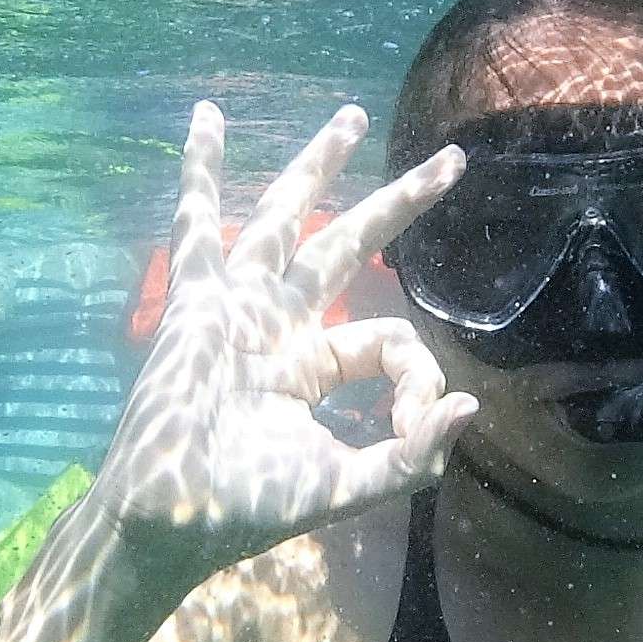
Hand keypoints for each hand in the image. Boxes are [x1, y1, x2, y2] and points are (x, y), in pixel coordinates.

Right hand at [92, 102, 477, 575]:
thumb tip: (470, 404)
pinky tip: (208, 118)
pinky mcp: (198, 302)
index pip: (388, 339)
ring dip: (320, 164)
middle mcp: (279, 325)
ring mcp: (239, 307)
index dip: (418, 377)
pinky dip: (202, 170)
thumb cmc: (249, 510)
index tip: (417, 420)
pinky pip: (199, 223)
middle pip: (349, 244)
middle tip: (451, 162)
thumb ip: (411, 454)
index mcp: (312, 367)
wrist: (172, 522)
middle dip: (399, 202)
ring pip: (288, 217)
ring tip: (354, 118)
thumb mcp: (347, 485)